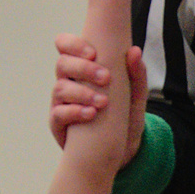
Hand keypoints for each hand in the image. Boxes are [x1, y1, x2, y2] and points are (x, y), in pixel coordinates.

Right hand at [51, 39, 147, 159]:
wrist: (122, 149)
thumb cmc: (125, 116)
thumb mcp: (136, 95)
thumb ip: (137, 73)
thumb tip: (134, 50)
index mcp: (81, 68)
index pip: (65, 46)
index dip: (73, 44)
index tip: (94, 53)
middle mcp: (68, 82)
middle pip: (62, 64)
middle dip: (83, 68)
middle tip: (106, 77)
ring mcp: (61, 103)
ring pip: (59, 88)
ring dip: (82, 93)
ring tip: (103, 102)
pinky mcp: (58, 124)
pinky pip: (58, 114)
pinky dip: (74, 112)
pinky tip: (91, 114)